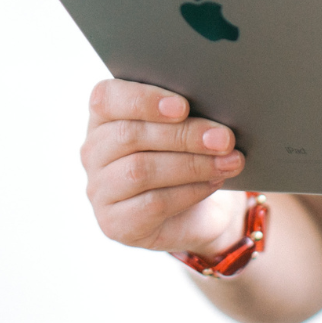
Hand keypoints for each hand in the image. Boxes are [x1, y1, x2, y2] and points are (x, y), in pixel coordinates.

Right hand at [81, 79, 247, 256]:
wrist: (196, 212)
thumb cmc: (187, 157)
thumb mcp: (184, 128)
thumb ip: (185, 115)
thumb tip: (210, 115)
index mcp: (103, 117)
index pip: (106, 99)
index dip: (143, 100)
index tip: (183, 107)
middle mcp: (93, 152)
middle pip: (130, 136)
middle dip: (183, 135)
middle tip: (224, 138)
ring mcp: (99, 190)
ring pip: (140, 171)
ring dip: (192, 164)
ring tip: (228, 161)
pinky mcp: (115, 223)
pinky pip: (152, 204)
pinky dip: (189, 191)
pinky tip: (213, 183)